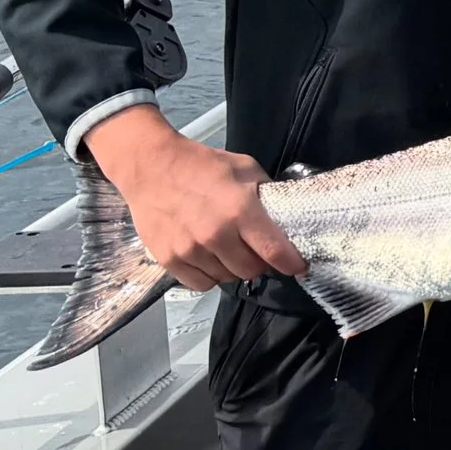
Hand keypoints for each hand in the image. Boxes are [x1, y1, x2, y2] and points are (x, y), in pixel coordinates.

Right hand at [84, 104, 305, 290]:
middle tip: (256, 251)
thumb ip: (265, 195)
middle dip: (259, 264)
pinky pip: (200, 284)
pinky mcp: (169, 259)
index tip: (299, 267)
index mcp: (241, 210)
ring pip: (226, 279)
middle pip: (251, 271)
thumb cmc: (203, 165)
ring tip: (229, 250)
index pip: (274, 250)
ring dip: (233, 269)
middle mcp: (216, 235)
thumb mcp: (245, 169)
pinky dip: (209, 276)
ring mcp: (190, 250)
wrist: (151, 167)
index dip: (291, 263)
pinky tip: (209, 259)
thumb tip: (283, 217)